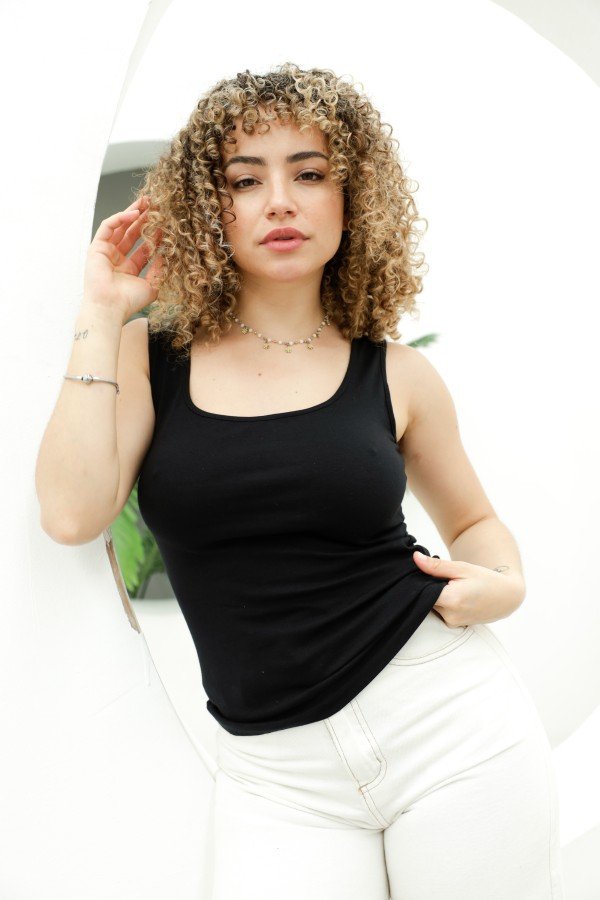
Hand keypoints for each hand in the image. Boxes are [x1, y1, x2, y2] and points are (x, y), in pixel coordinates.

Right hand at [83, 195, 163, 323]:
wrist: (110, 307)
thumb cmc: (128, 302)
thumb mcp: (152, 285)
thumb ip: (160, 269)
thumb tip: (168, 253)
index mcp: (129, 269)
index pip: (144, 247)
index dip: (155, 235)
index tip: (167, 224)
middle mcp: (117, 259)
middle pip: (132, 233)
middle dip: (144, 219)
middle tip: (157, 205)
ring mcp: (106, 252)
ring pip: (120, 227)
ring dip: (133, 213)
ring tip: (147, 202)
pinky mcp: (96, 247)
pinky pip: (108, 227)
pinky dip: (120, 218)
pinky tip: (134, 213)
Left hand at [413, 551, 525, 625]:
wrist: (506, 596)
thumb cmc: (485, 579)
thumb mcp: (462, 568)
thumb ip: (436, 565)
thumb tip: (415, 558)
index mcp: (451, 600)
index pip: (421, 591)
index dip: (421, 581)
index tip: (427, 574)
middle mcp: (450, 616)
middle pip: (426, 599)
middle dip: (429, 587)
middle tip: (444, 578)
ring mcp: (452, 623)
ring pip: (432, 606)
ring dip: (436, 596)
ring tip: (451, 586)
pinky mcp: (454, 625)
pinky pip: (440, 612)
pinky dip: (442, 603)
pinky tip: (454, 595)